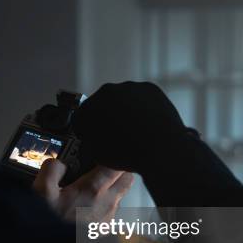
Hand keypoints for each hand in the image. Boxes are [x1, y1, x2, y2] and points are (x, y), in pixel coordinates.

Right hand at [33, 159, 133, 222]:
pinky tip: (86, 207)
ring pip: (121, 194)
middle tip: (101, 167)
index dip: (114, 155)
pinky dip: (104, 205)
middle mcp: (107, 203)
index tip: (103, 153)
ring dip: (112, 188)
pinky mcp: (105, 230)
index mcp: (93, 189)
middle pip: (128, 177)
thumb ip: (52, 168)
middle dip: (118, 169)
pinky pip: (112, 211)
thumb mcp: (41, 190)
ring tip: (90, 189)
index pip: (119, 164)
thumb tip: (59, 162)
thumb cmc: (48, 224)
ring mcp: (108, 218)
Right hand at [72, 82, 189, 172]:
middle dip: (105, 117)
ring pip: (122, 99)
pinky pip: (141, 97)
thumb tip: (93, 138)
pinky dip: (142, 107)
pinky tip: (146, 123)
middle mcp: (106, 92)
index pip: (81, 117)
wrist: (161, 148)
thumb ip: (90, 141)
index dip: (86, 129)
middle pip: (101, 104)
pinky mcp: (148, 88)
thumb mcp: (97, 154)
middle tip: (115, 134)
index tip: (93, 137)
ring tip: (133, 130)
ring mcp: (129, 87)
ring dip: (124, 110)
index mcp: (89, 109)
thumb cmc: (129, 154)